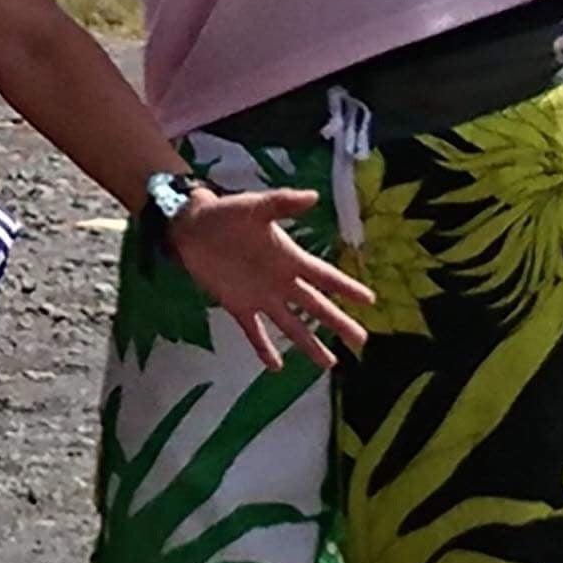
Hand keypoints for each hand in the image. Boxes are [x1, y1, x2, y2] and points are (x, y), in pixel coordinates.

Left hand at [169, 186, 372, 372]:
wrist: (193, 227)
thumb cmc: (227, 213)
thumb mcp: (255, 207)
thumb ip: (282, 203)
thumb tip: (313, 195)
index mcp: (289, 258)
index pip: (324, 276)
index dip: (346, 288)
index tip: (369, 300)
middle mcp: (281, 282)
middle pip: (316, 306)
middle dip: (338, 323)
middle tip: (361, 341)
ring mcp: (261, 297)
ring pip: (291, 325)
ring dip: (310, 344)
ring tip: (329, 364)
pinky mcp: (238, 306)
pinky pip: (254, 331)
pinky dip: (264, 348)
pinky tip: (276, 366)